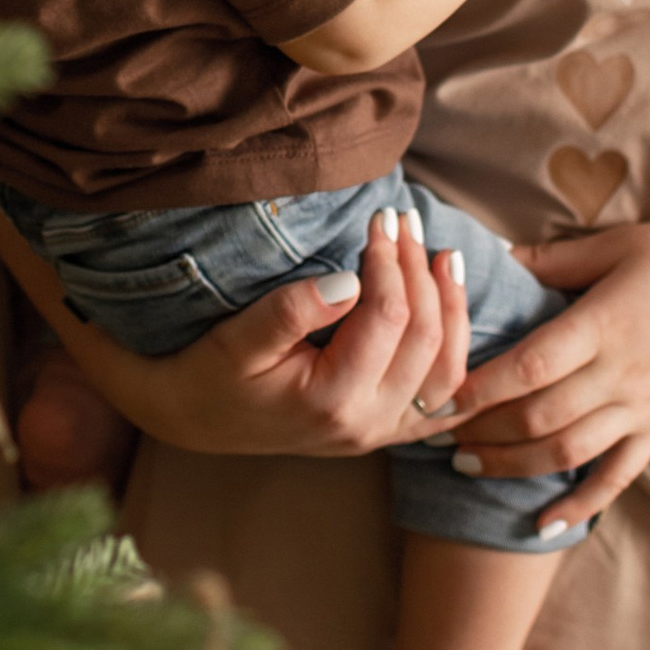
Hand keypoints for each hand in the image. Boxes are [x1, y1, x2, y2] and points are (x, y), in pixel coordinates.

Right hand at [0, 208, 474, 462]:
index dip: (389, 261)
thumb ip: (290, 312)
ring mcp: (380, 433)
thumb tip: (350, 281)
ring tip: (443, 256)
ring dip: (454, 311)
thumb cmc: (207, 373)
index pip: (386, 318)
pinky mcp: (383, 430)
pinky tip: (459, 317)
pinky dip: (459, 359)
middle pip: (425, 340)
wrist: (190, 417)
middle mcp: (365, 425)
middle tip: (405, 221)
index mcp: (330, 399)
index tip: (379, 216)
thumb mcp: (234, 340)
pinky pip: (443, 405)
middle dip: (421, 272)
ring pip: (448, 375)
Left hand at [442, 218, 649, 517]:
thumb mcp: (618, 244)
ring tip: (467, 466)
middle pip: (540, 417)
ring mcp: (643, 409)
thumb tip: (492, 258)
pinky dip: (580, 505)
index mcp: (605, 324)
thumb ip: (553, 259)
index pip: (530, 366)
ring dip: (512, 466)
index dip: (478, 387)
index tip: (435, 396)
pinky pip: (617, 477)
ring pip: (568, 452)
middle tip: (433, 433)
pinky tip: (544, 525)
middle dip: (480, 431)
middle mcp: (622, 374)